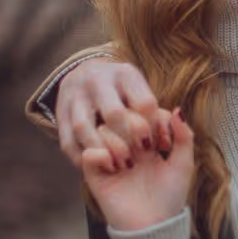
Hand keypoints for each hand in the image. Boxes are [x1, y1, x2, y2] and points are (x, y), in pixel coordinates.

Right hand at [56, 58, 172, 169]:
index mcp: (126, 74)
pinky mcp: (60, 115)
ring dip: (103, 150)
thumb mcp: (150, 102)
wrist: (89, 81)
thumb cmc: (132, 103)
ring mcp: (75, 97)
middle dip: (129, 140)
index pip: (145, 104)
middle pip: (114, 114)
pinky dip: (83, 158)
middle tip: (140, 154)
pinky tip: (103, 165)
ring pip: (84, 128)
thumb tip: (177, 116)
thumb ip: (171, 119)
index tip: (158, 143)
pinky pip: (67, 142)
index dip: (153, 128)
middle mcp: (98, 80)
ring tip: (121, 164)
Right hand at [82, 109, 193, 231]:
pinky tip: (114, 168)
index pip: (143, 111)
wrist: (153, 226)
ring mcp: (110, 157)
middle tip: (145, 149)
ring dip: (118, 143)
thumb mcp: (183, 164)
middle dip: (135, 127)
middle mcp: (127, 145)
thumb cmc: (170, 197)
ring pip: (103, 130)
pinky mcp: (96, 173)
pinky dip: (100, 155)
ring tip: (129, 164)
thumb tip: (178, 110)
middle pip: (121, 115)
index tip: (163, 141)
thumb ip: (184, 136)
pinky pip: (88, 152)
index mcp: (147, 141)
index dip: (153, 118)